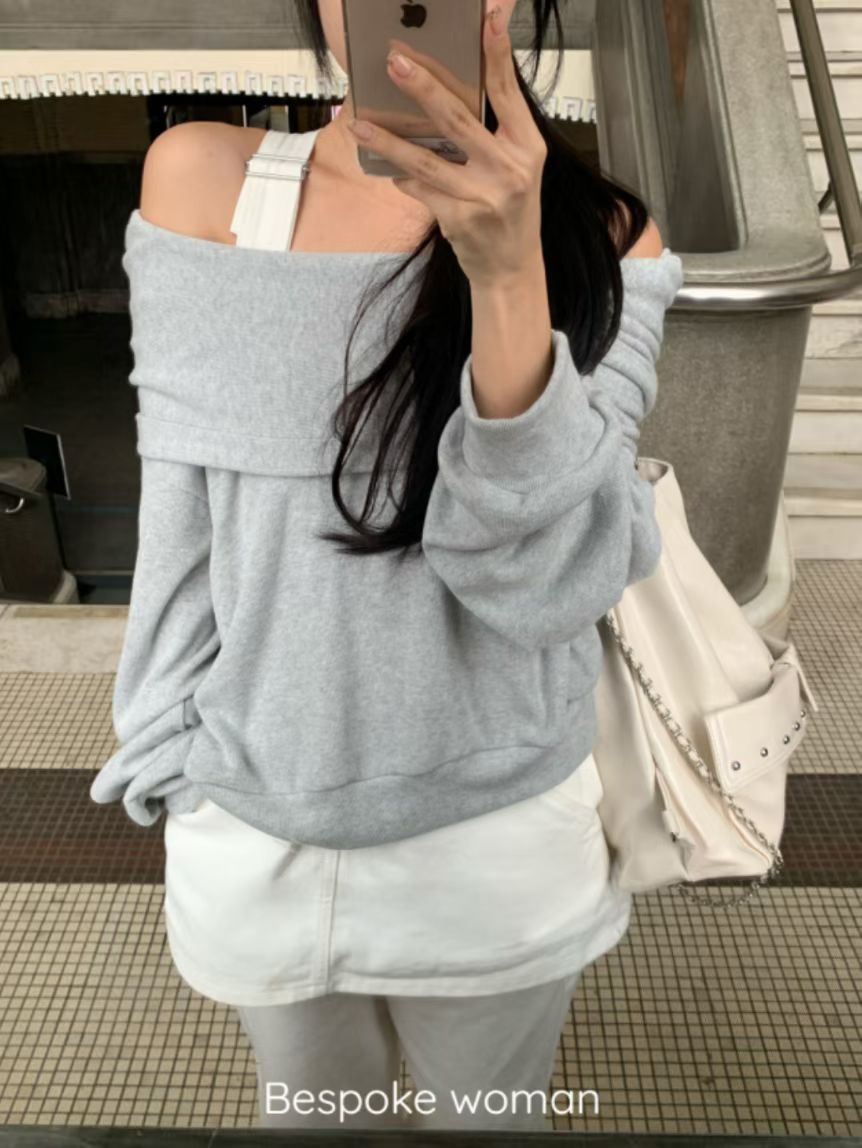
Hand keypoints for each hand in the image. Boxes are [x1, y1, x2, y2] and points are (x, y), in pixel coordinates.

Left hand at [346, 1, 547, 289]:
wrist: (512, 268)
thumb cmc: (510, 211)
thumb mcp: (516, 167)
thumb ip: (493, 132)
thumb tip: (447, 94)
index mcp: (527, 147)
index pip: (507, 92)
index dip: (496, 53)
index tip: (488, 17)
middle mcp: (508, 170)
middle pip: (459, 120)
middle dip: (424, 87)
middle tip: (396, 62)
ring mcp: (484, 197)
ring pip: (427, 160)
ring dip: (389, 141)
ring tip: (361, 123)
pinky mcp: (460, 220)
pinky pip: (421, 190)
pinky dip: (403, 179)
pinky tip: (390, 170)